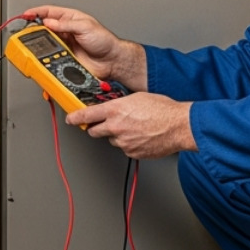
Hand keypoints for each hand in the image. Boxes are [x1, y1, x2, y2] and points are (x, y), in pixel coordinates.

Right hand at [21, 4, 146, 90]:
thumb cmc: (104, 41)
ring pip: (45, 44)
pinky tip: (43, 59)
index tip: (26, 15)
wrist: (112, 61)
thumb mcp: (85, 27)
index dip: (36, 12)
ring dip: (38, 45)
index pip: (49, 12)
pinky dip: (45, 59)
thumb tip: (49, 23)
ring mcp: (64, 46)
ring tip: (33, 46)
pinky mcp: (64, 59)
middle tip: (26, 33)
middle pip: (43, 29)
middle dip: (33, 30)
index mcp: (70, 19)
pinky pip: (51, 59)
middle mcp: (65, 32)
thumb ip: (66, 25)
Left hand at [66, 93, 194, 159]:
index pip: (86, 115)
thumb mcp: (137, 97)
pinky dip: (129, 144)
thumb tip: (113, 106)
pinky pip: (125, 148)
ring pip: (112, 140)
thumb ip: (120, 104)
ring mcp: (123, 142)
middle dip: (97, 128)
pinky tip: (141, 136)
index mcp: (115, 110)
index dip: (75, 117)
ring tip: (135, 128)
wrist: (178, 125)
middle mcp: (116, 126)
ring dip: (117, 135)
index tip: (70, 119)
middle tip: (105, 124)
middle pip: (94, 131)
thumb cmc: (163, 109)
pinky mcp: (132, 152)